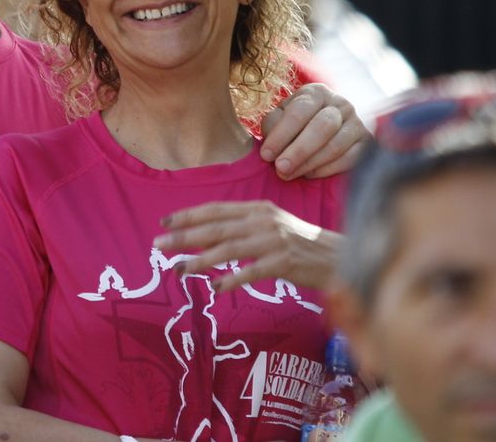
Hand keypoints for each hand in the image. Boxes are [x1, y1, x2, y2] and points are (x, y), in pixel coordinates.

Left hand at [155, 199, 340, 291]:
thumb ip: (241, 227)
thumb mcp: (270, 226)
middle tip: (158, 244)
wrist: (338, 257)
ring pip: (229, 249)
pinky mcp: (284, 262)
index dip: (188, 215)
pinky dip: (232, 279)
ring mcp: (274, 240)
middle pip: (216, 228)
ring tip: (179, 270)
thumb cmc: (300, 244)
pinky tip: (215, 287)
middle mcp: (263, 220)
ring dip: (200, 260)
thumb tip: (205, 235)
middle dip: (184, 236)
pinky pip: (252, 271)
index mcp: (258, 208)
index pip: (215, 209)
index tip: (164, 222)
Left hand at [259, 82, 369, 178]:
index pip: (299, 111)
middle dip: (299, 150)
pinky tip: (309, 174)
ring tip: (290, 174)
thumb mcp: (280, 118)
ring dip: (310, 163)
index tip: (266, 155)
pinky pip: (350, 159)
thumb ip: (273, 126)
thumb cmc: (294, 124)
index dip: (281, 134)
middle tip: (281, 168)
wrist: (322, 130)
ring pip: (335, 145)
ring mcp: (357, 122)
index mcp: (316, 93)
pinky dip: (327, 169)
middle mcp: (340, 103)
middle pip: (322, 127)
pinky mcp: (367, 143)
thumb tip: (271, 148)